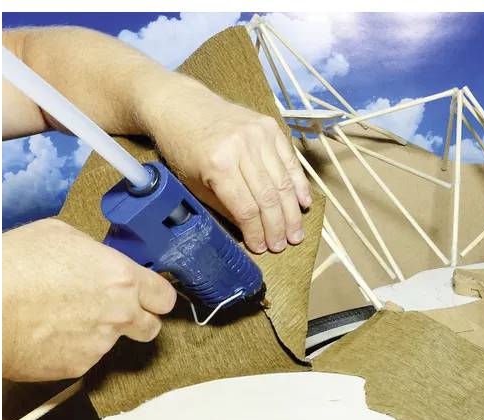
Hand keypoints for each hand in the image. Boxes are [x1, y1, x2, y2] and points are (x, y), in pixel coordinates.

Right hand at [2, 219, 177, 381]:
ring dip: (98, 333)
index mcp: (122, 278)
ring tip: (63, 317)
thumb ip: (94, 253)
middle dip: (139, 320)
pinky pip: (84, 358)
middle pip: (151, 327)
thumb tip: (98, 259)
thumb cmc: (14, 267)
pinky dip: (72, 349)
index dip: (157, 296)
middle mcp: (120, 314)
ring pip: (113, 342)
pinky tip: (49, 333)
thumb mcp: (61, 236)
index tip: (152, 297)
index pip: (164, 296)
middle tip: (117, 312)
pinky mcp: (79, 366)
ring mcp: (101, 343)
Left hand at [145, 82, 311, 253]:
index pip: (246, 208)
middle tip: (283, 245)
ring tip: (295, 233)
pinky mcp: (269, 126)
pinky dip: (299, 184)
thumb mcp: (196, 184)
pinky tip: (303, 204)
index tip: (261, 248)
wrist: (180, 106)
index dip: (257, 232)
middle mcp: (242, 148)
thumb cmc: (184, 148)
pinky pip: (290, 161)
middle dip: (278, 227)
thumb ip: (226, 208)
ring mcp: (259, 135)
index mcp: (219, 165)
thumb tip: (252, 232)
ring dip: (291, 212)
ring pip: (283, 182)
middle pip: (268, 198)